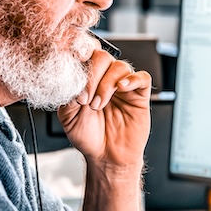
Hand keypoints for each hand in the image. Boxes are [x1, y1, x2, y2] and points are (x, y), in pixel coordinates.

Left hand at [57, 47, 151, 169]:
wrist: (106, 157)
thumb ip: (69, 94)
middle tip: (86, 99)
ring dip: (107, 83)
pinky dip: (132, 79)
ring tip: (98, 105)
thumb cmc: (88, 136)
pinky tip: (121, 89)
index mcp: (88, 79)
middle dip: (92, 76)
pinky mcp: (139, 96)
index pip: (86, 55)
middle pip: (103, 57)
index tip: (75, 62)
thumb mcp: (68, 116)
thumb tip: (73, 78)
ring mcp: (123, 86)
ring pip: (120, 66)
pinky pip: (142, 77)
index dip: (81, 53)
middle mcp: (105, 79)